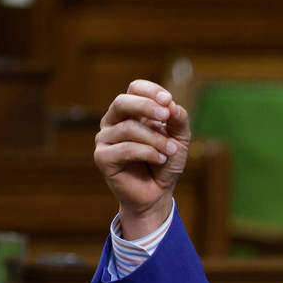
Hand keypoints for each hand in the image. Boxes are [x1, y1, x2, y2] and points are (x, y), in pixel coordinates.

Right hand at [93, 79, 191, 237]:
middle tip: (166, 115)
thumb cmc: (165, 162)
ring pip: (128, 128)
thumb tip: (172, 105)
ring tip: (170, 151)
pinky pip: (125, 148)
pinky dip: (148, 153)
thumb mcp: (180, 139)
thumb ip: (178, 120)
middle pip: (122, 101)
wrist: (157, 193)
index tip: (168, 100)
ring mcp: (105, 139)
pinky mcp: (102, 157)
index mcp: (130, 112)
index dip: (150, 90)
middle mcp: (113, 122)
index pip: (134, 88)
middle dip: (146, 106)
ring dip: (155, 139)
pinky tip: (160, 159)